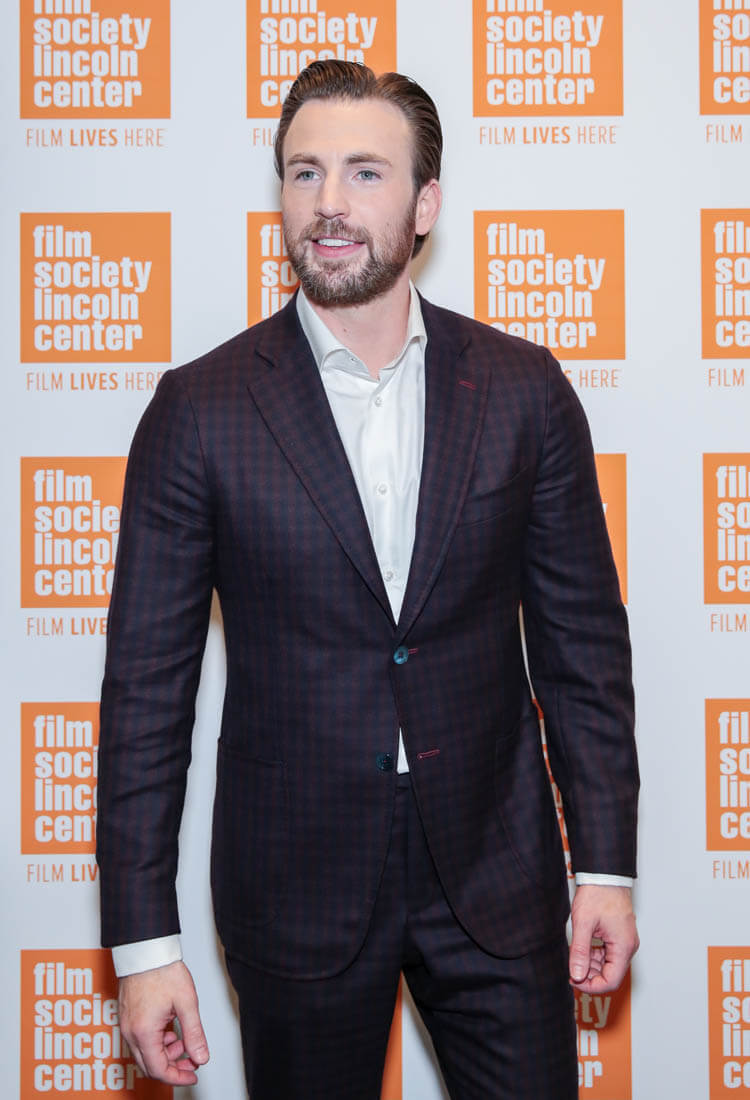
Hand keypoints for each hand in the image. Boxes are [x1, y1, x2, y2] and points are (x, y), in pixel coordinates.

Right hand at [118, 960, 208, 1085]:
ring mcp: (126, 1024)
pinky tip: (170, 1032)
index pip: (158, 1069)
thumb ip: (194, 1033)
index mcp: (144, 1032)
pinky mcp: (127, 1017)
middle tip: (191, 1061)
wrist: (145, 950)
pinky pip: (140, 1040)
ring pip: (144, 1053)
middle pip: (149, 1065)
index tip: (192, 1074)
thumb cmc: (162, 970)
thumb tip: (201, 1055)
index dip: (177, 1077)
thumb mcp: (186, 1002)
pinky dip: (156, 1042)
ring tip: (183, 1041)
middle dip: (172, 1067)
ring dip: (165, 1053)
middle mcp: (130, 1032)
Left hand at [568, 884, 637, 993]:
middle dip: (590, 976)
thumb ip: (580, 952)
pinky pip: (608, 954)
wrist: (604, 874)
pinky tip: (581, 949)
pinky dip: (595, 955)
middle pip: (611, 975)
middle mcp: (627, 946)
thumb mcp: (583, 924)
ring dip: (591, 966)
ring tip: (574, 957)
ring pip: (608, 965)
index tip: (574, 980)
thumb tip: (577, 975)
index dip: (592, 986)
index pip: (611, 981)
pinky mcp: (619, 935)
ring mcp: (624, 941)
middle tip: (571, 968)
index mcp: (623, 947)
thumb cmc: (597, 894)